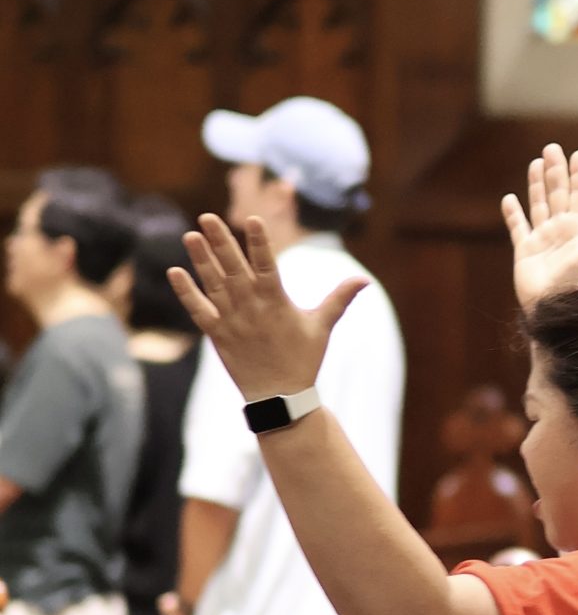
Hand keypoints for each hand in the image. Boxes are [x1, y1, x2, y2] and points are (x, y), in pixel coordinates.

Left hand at [169, 214, 367, 405]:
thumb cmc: (303, 359)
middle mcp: (251, 307)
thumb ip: (339, 299)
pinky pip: (197, 309)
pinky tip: (175, 271)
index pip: (267, 264)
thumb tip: (364, 280)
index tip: (252, 220)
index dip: (260, 242)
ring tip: (190, 235)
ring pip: (213, 283)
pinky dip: (186, 291)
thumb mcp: (322, 327)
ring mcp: (231, 320)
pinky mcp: (217, 333)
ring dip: (201, 259)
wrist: (279, 397)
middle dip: (220, 241)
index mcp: (276, 301)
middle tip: (206, 217)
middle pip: (233, 268)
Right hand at [502, 144, 577, 312]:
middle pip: (559, 193)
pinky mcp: (525, 253)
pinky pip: (518, 228)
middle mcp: (563, 232)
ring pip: (540, 205)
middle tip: (552, 148)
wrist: (556, 311)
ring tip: (536, 163)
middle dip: (556, 171)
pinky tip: (509, 199)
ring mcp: (544, 241)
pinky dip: (513, 214)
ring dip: (537, 185)